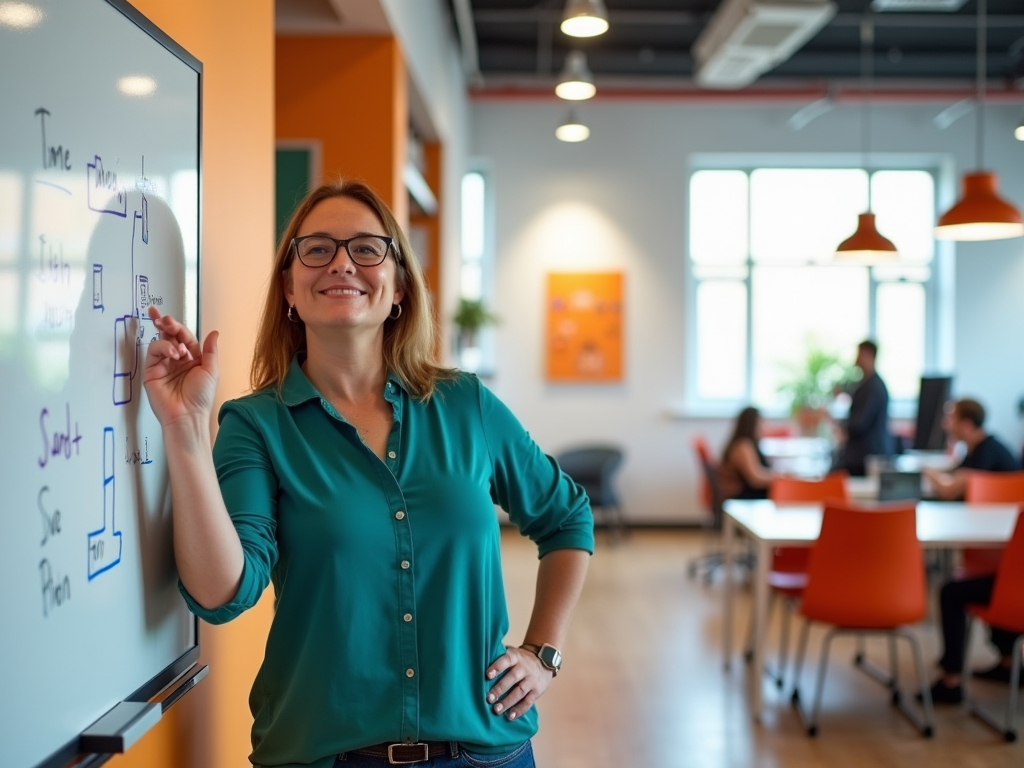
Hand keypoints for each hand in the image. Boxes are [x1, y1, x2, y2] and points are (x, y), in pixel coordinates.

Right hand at [142, 305, 219, 428]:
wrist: (187, 415)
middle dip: (166, 325)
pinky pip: (153, 353)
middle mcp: (176, 360)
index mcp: (192, 358)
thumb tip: (214, 332)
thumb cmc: (201, 397)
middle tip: (165, 319)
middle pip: (169, 336)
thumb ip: (210, 350)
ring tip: (178, 350)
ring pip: (160, 342)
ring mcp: (163, 365)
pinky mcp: (151, 371)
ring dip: (168, 339)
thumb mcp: (211, 370)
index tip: (172, 319)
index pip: (184, 337)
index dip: (179, 327)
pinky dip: (162, 348)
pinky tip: (173, 354)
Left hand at [484, 646, 553, 720]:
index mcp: (516, 657)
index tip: (487, 675)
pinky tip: (510, 716)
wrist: (545, 661)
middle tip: (489, 698)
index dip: (497, 667)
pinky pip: (528, 702)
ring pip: (519, 691)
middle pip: (512, 678)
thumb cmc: (521, 659)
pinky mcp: (537, 691)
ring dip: (508, 701)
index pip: (506, 660)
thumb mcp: (513, 653)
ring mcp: (531, 680)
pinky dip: (519, 710)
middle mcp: (524, 668)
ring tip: (496, 710)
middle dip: (500, 688)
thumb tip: (479, 660)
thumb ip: (500, 656)